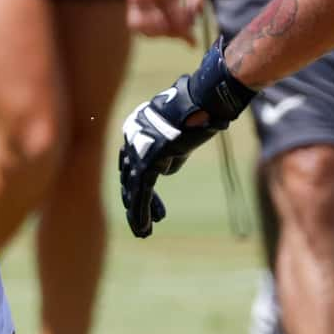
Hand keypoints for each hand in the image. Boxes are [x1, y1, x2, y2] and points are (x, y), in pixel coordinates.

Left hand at [116, 38, 255, 237]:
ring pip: (133, 189)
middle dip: (137, 200)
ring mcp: (138, 150)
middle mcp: (132, 138)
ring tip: (142, 232)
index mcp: (136, 129)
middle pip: (130, 177)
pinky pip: (141, 193)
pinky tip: (143, 228)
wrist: (203, 102)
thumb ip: (170, 152)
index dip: (140, 185)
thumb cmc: (198, 112)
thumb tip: (166, 169)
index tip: (153, 201)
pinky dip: (142, 212)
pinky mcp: (149, 161)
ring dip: (137, 213)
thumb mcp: (180, 134)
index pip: (133, 163)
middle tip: (145, 220)